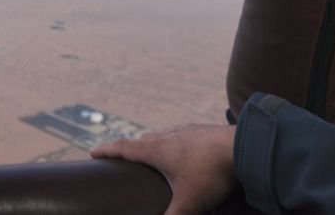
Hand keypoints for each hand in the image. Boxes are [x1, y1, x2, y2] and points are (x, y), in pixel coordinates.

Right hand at [91, 124, 237, 214]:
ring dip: (153, 142)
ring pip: (163, 134)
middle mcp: (168, 136)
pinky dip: (176, 140)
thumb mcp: (188, 203)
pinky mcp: (203, 130)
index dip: (106, 150)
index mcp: (156, 150)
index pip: (124, 148)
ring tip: (153, 151)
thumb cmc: (210, 173)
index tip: (92, 152)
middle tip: (124, 156)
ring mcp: (187, 131)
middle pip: (142, 140)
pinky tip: (185, 146)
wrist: (241, 147)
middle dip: (131, 148)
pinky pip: (182, 133)